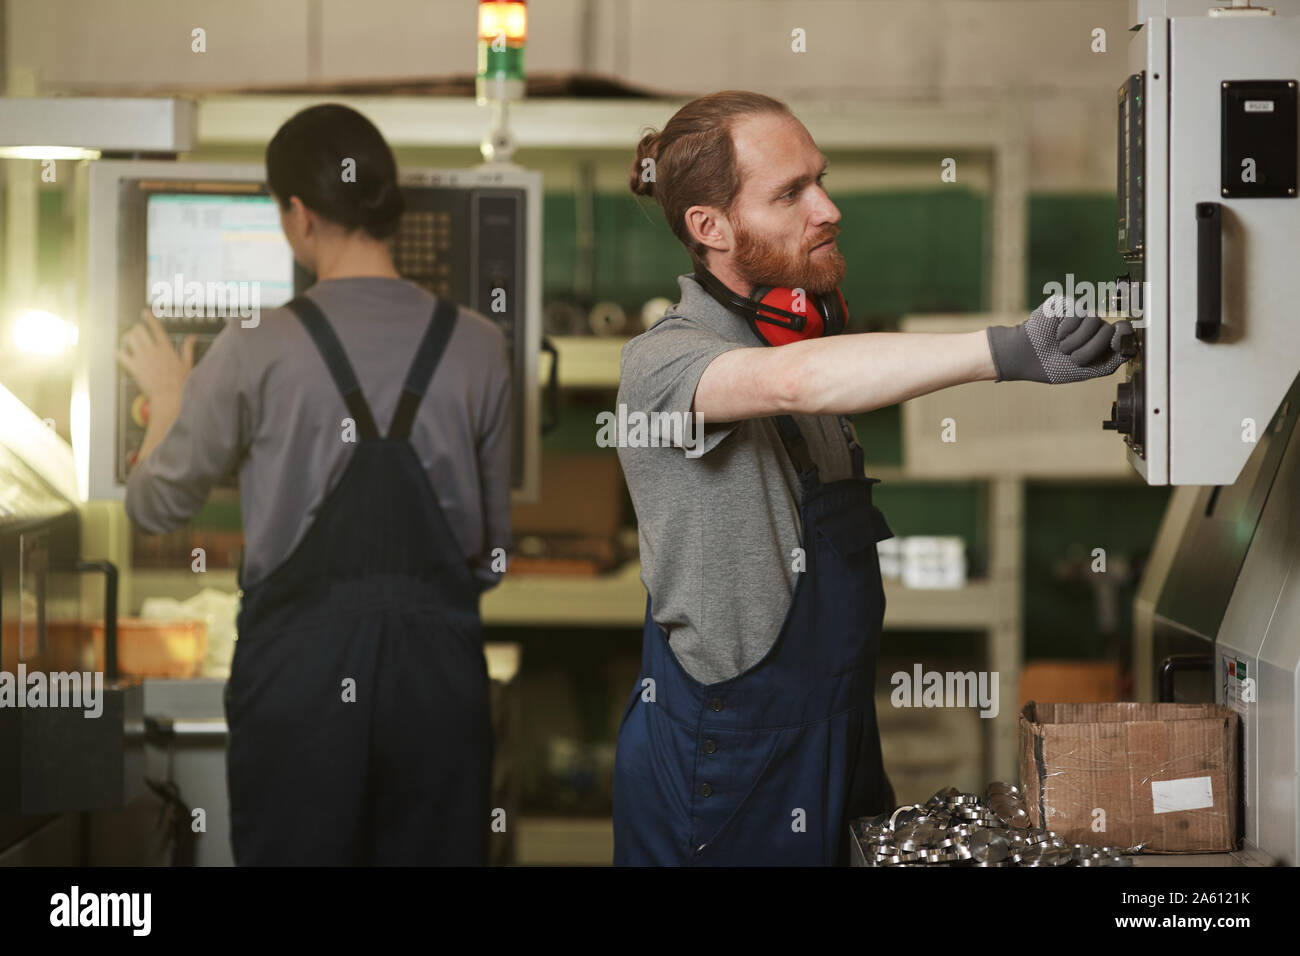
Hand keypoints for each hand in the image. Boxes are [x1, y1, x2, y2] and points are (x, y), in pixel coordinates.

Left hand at [116, 313, 194, 410]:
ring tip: (129, 340)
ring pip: (129, 339)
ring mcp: (142, 358)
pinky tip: (120, 353)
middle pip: (139, 330)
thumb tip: (192, 338)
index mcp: (165, 348)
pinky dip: (119, 353)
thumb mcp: (187, 364)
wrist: (170, 396)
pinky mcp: (134, 367)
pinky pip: (121, 355)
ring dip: (128, 338)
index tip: (144, 313)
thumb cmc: (180, 383)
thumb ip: (188, 348)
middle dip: (137, 329)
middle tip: (137, 332)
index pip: (156, 328)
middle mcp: (153, 350)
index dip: (149, 318)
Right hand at [986, 294, 1132, 383]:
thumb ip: (1114, 358)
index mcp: (1102, 341)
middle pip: (1108, 330)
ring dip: (1076, 341)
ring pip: (1095, 320)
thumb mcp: (1090, 370)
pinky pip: (1078, 313)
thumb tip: (1127, 339)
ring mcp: (1080, 314)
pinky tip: (1057, 334)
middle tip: (1072, 356)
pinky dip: (1067, 329)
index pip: (1124, 331)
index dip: (1124, 335)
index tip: (1116, 342)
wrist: (1026, 359)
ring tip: (1062, 346)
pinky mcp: (1066, 304)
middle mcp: (1094, 325)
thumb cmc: (1055, 366)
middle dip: (1089, 350)